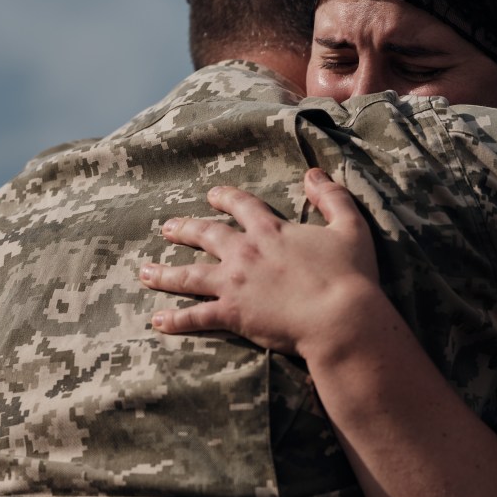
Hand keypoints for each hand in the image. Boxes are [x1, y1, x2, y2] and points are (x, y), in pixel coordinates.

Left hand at [139, 168, 379, 356]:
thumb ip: (332, 197)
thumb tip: (314, 174)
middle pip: (205, 235)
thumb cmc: (350, 275)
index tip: (213, 195)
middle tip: (167, 228)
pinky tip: (157, 322)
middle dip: (184, 229)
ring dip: (165, 273)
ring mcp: (234, 284)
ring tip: (145, 272)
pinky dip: (175, 320)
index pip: (242, 205)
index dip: (225, 197)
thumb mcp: (350, 226)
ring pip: (189, 275)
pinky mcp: (231, 315)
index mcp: (271, 230)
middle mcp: (245, 252)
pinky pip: (196, 317)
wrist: (341, 319)